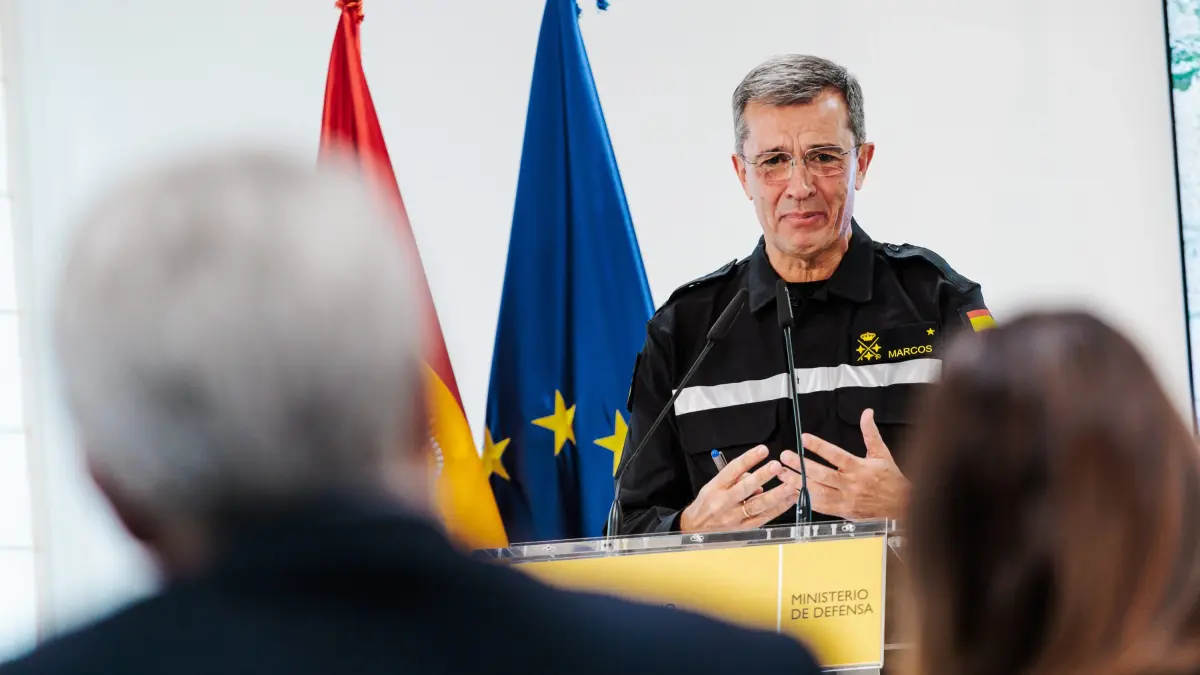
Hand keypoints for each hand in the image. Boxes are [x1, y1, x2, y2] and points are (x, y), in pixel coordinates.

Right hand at [679, 445, 802, 531]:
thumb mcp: (713, 485)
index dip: (749, 459)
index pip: (733, 469)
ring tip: (790, 484)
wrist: (696, 529)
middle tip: (776, 466)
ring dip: (776, 494)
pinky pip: (764, 517)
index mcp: (716, 487)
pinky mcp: (744, 528)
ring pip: (758, 505)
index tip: (762, 450)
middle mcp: (725, 502)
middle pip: (746, 488)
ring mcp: (735, 517)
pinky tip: (789, 499)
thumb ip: (734, 478)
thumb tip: (755, 475)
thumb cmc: (707, 504)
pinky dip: (778, 508)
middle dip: (762, 476)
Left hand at [780, 409, 909, 519]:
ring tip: (782, 473)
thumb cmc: (891, 479)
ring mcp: (846, 499)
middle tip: (784, 456)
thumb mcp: (882, 454)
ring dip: (798, 482)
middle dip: (801, 465)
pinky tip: (793, 491)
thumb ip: (870, 433)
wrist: (902, 506)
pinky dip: (806, 498)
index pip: (836, 455)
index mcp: (860, 468)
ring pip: (818, 491)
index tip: (804, 438)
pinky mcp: (843, 511)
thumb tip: (867, 412)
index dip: (819, 446)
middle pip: (822, 474)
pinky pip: (821, 506)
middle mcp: (851, 484)